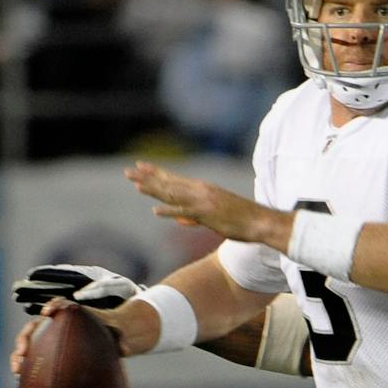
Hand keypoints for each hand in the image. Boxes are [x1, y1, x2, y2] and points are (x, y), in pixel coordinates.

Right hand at [10, 297, 147, 374]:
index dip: (51, 306)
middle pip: (34, 327)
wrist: (105, 340)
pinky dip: (24, 366)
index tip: (48, 313)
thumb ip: (119, 339)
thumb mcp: (116, 334)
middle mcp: (53, 325)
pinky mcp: (43, 352)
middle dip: (25, 338)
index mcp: (71, 315)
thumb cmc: (110, 334)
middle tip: (23, 351)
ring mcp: (45, 338)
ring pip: (27, 343)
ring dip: (19, 355)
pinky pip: (31, 358)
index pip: (58, 305)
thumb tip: (126, 350)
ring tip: (17, 369)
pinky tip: (21, 379)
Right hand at [12, 262, 141, 314]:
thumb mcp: (119, 287)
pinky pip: (56, 309)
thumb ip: (100, 288)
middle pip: (51, 285)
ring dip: (34, 297)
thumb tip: (78, 295)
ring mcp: (75, 298)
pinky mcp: (76, 311)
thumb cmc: (129, 294)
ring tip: (17, 298)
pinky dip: (43, 310)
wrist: (137, 307)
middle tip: (16, 289)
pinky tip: (31, 312)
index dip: (46, 275)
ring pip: (50, 296)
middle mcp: (77, 286)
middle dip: (34, 287)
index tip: (31, 275)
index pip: (62, 275)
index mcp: (85, 277)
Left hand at [125, 161, 277, 242]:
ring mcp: (202, 202)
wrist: (259, 221)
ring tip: (136, 185)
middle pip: (168, 183)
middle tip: (128, 172)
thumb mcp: (214, 217)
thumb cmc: (240, 219)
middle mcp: (200, 191)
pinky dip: (170, 212)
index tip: (140, 166)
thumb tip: (179, 220)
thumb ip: (194, 217)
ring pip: (173, 194)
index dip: (155, 173)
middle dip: (147, 177)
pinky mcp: (207, 215)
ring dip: (154, 189)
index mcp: (202, 189)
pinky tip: (156, 211)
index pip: (173, 178)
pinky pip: (185, 212)